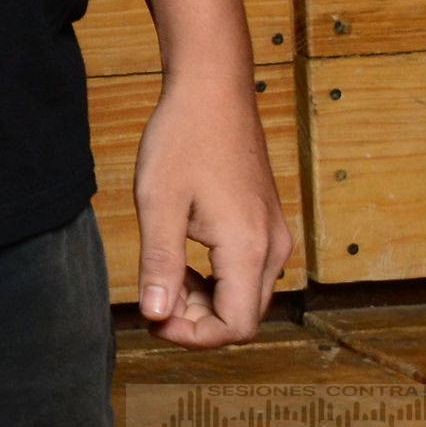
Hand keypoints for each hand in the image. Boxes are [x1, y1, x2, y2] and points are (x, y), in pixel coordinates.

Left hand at [133, 65, 291, 345]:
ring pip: (246, 295)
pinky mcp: (266, 223)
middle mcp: (273, 248)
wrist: (213, 90)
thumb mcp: (159, 203)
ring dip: (205, 300)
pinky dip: (216, 278)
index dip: (194, 336)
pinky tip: (183, 258)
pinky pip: (248, 271)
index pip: (236, 327)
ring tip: (164, 274)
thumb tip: (156, 317)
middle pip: (244, 316)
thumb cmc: (183, 138)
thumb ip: (160, 264)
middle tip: (152, 298)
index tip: (153, 320)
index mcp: (249, 248)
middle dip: (197, 320)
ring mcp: (274, 235)